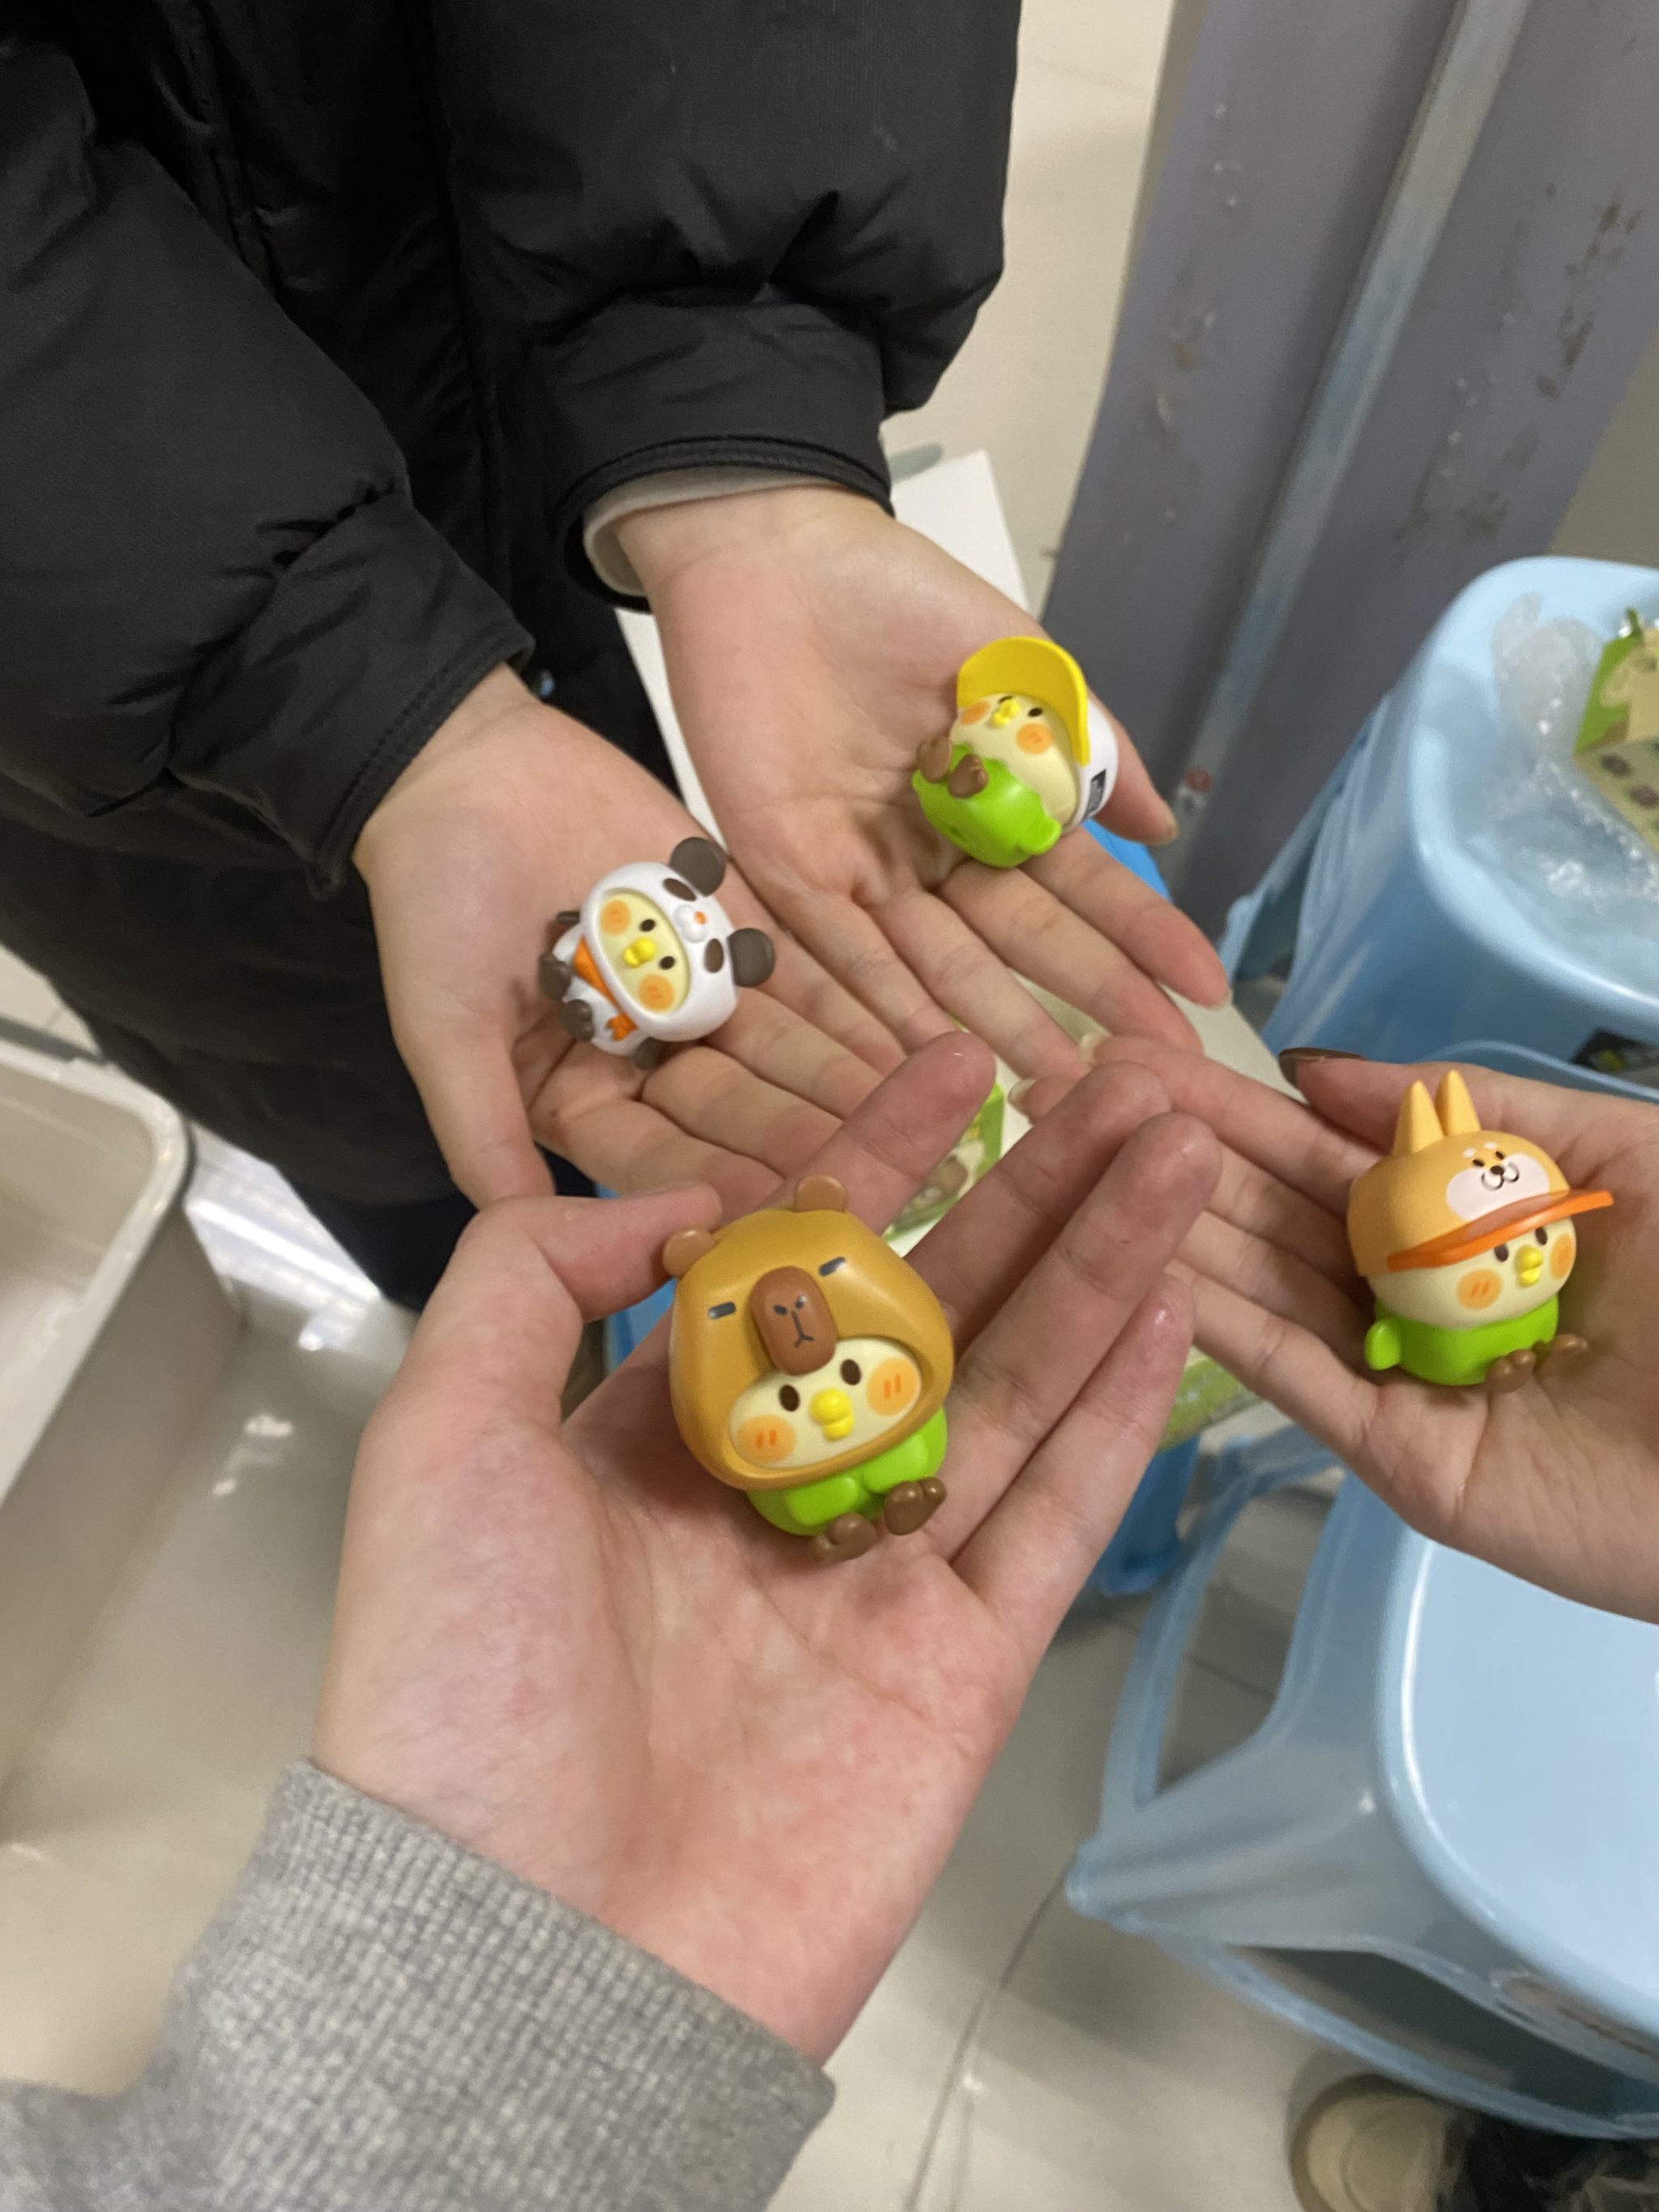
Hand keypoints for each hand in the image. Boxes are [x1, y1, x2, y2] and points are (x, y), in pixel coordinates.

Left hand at [312, 1033, 1218, 2059]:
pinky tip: (1166, 1303)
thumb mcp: (443, 1436)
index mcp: (669, 1431)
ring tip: (1179, 1152)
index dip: (883, 1153)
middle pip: (937, 1306)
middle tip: (1126, 1082)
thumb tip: (684, 1202)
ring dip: (1101, 1266)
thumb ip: (531, 1281)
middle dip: (1031, 1190)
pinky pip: (1057, 1516)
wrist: (534, 1941)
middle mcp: (790, 1487)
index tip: (960, 1063)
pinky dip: (1119, 1413)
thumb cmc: (465, 1682)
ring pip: (1020, 1389)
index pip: (798, 1257)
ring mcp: (885, 1577)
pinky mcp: (963, 1669)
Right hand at [354, 665, 903, 1211]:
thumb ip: (479, 1127)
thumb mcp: (440, 1023)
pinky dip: (853, 1005)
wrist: (469, 765)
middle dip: (802, 1139)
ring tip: (915, 1111)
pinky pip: (805, 978)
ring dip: (844, 1082)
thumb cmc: (432, 899)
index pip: (655, 1163)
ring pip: (781, 1054)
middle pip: (733, 1116)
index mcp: (579, 1107)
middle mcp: (650, 1072)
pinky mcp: (739, 935)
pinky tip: (911, 1035)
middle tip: (880, 1168)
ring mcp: (701, 1003)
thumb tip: (512, 1230)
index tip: (775, 1211)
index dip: (714, 1186)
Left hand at [618, 487, 1227, 1082]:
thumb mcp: (1016, 662)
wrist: (767, 556)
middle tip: (1148, 1080)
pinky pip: (842, 959)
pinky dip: (884, 1014)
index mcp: (994, 803)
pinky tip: (935, 1066)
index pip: (1081, 888)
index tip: (1205, 997)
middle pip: (1018, 947)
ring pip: (937, 970)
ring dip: (995, 1032)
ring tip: (1059, 1095)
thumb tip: (1168, 824)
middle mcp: (934, 856)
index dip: (1141, 941)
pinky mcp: (787, 879)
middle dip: (1086, 1008)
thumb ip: (1087, 748)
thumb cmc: (895, 594)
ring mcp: (862, 875)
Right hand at [1064, 1040, 1658, 1619]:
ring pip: (1265, 1294)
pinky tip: (1140, 1265)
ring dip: (1171, 1227)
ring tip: (1080, 1159)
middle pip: (1274, 1220)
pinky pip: (1297, 1382)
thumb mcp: (1620, 1155)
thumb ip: (1480, 1107)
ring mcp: (1396, 1384)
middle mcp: (1407, 1301)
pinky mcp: (1396, 1460)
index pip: (1323, 1160)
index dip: (1235, 1109)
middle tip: (1072, 1093)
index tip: (1139, 1057)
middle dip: (1176, 1154)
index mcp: (1456, 1227)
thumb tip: (1319, 1070)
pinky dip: (1216, 1324)